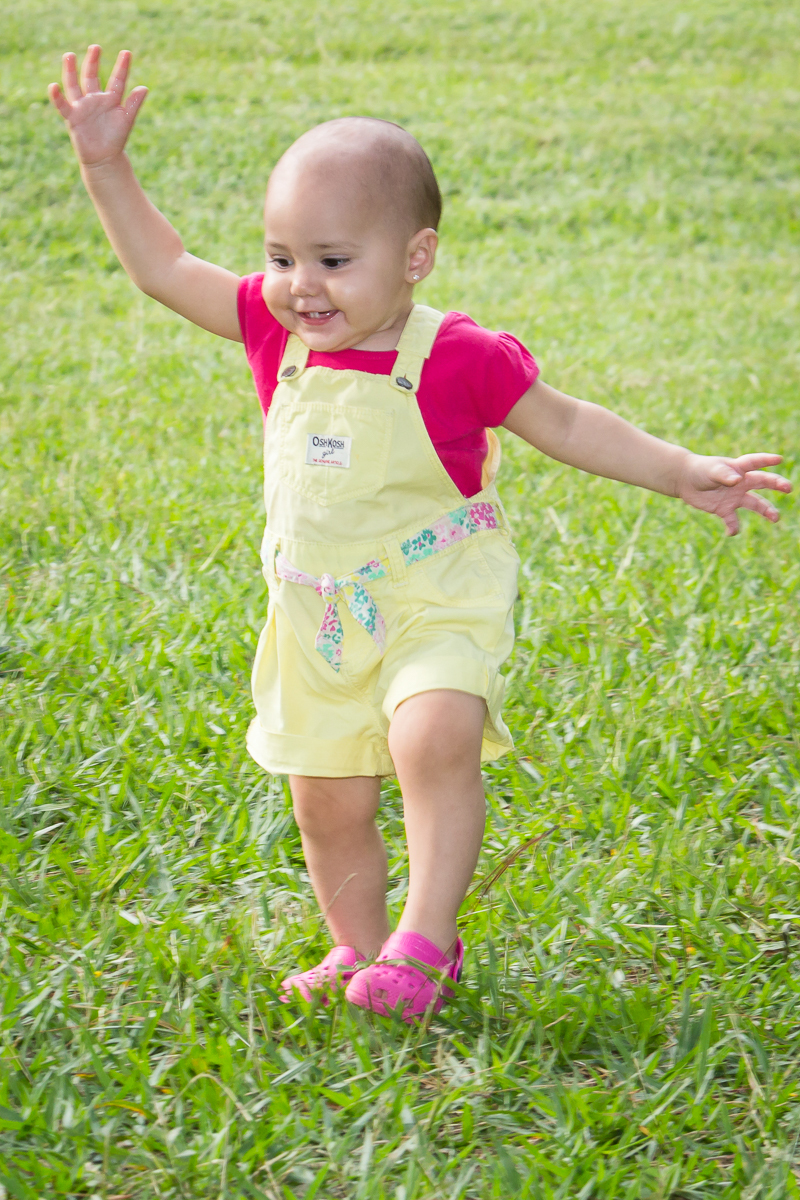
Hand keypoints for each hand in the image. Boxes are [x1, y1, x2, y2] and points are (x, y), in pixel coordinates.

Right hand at [48, 45, 146, 167]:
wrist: (104, 159)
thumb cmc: (116, 139)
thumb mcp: (127, 120)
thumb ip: (134, 104)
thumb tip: (144, 87)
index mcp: (111, 99)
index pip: (117, 80)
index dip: (122, 67)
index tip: (127, 53)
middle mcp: (95, 99)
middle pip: (92, 76)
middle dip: (93, 62)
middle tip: (96, 47)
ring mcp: (82, 106)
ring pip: (74, 85)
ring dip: (71, 71)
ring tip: (69, 56)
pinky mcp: (72, 118)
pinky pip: (63, 105)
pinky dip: (57, 97)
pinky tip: (54, 85)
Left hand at [676, 452, 791, 535]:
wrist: (685, 481)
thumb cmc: (700, 470)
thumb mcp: (711, 471)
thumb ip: (724, 475)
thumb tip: (737, 480)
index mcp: (738, 468)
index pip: (754, 462)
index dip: (766, 460)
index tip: (779, 459)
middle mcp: (741, 483)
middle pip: (762, 483)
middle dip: (776, 485)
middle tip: (788, 488)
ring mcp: (734, 497)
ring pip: (755, 504)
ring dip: (766, 511)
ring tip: (775, 518)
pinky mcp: (724, 509)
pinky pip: (732, 520)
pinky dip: (733, 527)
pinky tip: (730, 532)